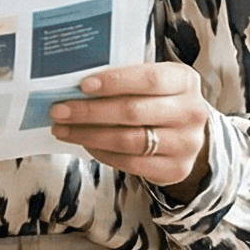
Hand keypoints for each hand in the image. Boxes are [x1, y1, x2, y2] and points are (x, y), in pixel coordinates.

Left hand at [47, 62, 213, 193]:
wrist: (188, 135)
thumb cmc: (159, 100)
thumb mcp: (153, 82)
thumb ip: (124, 79)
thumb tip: (74, 82)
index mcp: (185, 81)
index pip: (149, 79)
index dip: (115, 82)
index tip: (83, 85)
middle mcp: (191, 112)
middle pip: (133, 112)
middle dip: (90, 111)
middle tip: (59, 110)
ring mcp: (186, 144)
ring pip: (129, 140)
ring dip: (89, 135)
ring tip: (63, 129)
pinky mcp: (175, 170)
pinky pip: (130, 163)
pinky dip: (102, 153)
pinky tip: (84, 144)